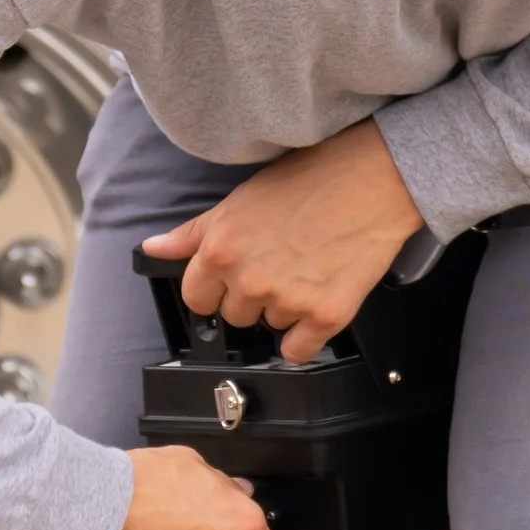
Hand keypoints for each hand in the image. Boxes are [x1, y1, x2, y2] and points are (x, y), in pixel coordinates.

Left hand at [144, 121, 423, 365]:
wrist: (375, 179)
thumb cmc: (312, 179)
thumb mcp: (240, 200)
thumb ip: (193, 233)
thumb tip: (154, 248)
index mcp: (221, 250)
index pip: (196, 298)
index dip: (215, 287)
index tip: (234, 276)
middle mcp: (250, 280)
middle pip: (234, 316)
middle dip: (251, 296)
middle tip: (279, 263)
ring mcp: (289, 300)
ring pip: (270, 326)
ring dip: (284, 308)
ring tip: (306, 269)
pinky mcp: (326, 316)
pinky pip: (299, 351)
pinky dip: (306, 336)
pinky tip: (317, 301)